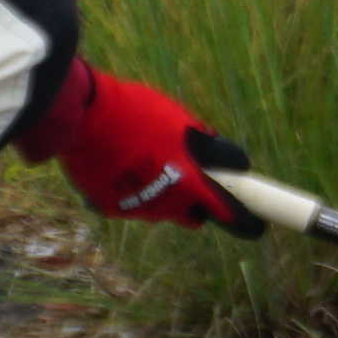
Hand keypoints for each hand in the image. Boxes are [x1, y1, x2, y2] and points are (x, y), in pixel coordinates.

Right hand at [21, 64, 252, 228]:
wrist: (81, 117)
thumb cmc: (136, 112)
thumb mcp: (180, 120)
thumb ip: (203, 144)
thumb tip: (223, 156)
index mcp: (192, 185)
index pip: (232, 216)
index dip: (247, 221)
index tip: (256, 224)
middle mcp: (167, 205)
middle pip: (195, 217)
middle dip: (197, 203)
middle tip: (191, 180)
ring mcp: (138, 209)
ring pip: (161, 209)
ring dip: (161, 192)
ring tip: (144, 159)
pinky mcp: (110, 208)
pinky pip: (129, 202)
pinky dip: (129, 188)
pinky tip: (119, 164)